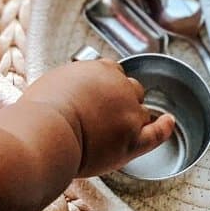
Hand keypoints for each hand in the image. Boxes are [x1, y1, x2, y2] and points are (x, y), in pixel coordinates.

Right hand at [21, 58, 174, 176]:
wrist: (47, 133)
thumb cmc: (40, 112)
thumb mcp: (51, 83)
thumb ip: (67, 85)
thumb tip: (65, 91)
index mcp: (99, 70)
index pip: (112, 73)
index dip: (107, 86)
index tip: (100, 94)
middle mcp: (119, 87)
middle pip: (130, 90)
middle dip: (121, 100)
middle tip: (104, 115)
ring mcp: (129, 113)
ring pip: (141, 112)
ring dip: (132, 119)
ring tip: (114, 132)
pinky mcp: (133, 139)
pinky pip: (157, 132)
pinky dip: (165, 127)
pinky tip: (169, 123)